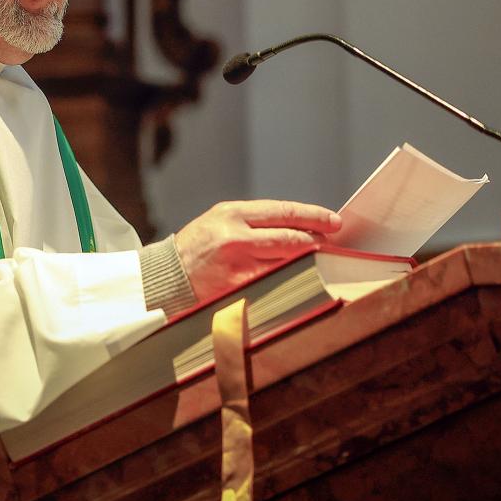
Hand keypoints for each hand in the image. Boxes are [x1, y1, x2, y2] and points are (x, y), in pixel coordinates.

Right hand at [174, 200, 341, 303]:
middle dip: (317, 240)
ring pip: (287, 262)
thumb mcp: (221, 221)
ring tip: (321, 259)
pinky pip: (274, 282)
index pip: (284, 212)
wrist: (166, 276)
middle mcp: (235, 236)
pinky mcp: (237, 289)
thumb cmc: (199, 246)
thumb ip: (255, 221)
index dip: (314, 216)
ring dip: (309, 261)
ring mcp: (237, 265)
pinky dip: (292, 279)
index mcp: (232, 214)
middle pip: (291, 238)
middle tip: (333, 241)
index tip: (334, 221)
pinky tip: (301, 277)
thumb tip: (299, 225)